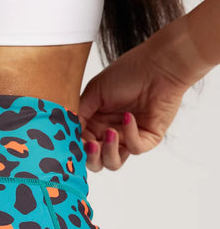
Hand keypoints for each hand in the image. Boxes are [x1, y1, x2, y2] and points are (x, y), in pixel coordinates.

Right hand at [78, 36, 190, 172]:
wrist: (160, 65)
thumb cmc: (127, 73)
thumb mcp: (95, 91)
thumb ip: (79, 113)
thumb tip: (67, 134)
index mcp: (94, 123)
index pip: (80, 146)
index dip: (76, 148)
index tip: (73, 143)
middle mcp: (110, 134)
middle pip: (95, 162)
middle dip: (91, 157)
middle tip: (91, 145)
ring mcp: (128, 138)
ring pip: (114, 163)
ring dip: (108, 153)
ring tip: (110, 133)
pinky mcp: (147, 139)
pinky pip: (135, 148)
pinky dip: (130, 135)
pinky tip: (129, 116)